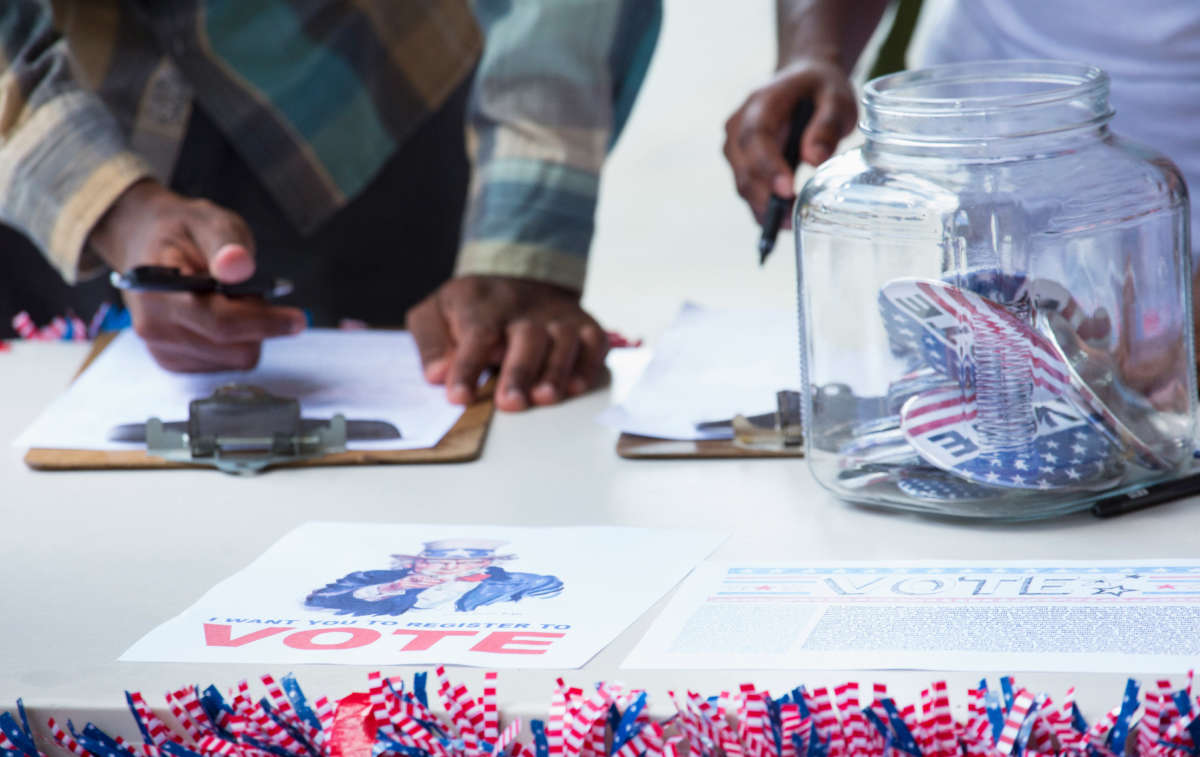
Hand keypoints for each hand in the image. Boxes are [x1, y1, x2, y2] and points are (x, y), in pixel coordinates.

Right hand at [89, 180, 306, 371]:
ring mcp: (162, 349)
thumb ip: (226, 243)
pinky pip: (226, 365)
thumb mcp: (209, 221)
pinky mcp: (174, 362)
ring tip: (230, 300)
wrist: (145, 245)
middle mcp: (154, 328)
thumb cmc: (182, 232)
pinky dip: (236, 343)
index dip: (264, 322)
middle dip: (258, 322)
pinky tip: (221, 316)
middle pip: (235, 348)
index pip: (220, 322)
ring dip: (248, 333)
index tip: (298, 319)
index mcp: (158, 291)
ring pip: (235, 359)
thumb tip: (239, 266)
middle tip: (250, 291)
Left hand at [406, 275, 608, 410]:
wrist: (520, 277)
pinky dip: (588, 364)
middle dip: (519, 371)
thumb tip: (437, 375)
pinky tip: (576, 386)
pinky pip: (593, 343)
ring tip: (545, 398)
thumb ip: (431, 344)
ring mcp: (557, 317)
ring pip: (562, 341)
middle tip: (511, 403)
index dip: (467, 366)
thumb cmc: (472, 308)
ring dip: (556, 370)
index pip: (476, 334)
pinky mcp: (584, 325)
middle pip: (525, 337)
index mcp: (481, 304)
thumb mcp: (434, 313)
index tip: (459, 397)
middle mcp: (523, 309)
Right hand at [724, 58, 857, 223]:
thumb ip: (827, 124)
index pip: (755, 137)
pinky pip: (747, 189)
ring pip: (742, 183)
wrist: (802, 83)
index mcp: (761, 102)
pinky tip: (783, 220)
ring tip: (791, 222)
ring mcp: (735, 145)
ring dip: (763, 207)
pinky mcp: (740, 163)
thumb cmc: (820, 90)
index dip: (767, 166)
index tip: (786, 190)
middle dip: (764, 197)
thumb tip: (814, 158)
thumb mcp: (836, 98)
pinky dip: (762, 207)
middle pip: (744, 167)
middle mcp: (739, 125)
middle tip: (792, 219)